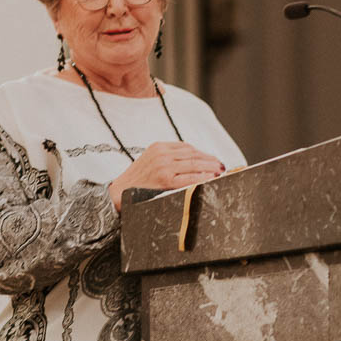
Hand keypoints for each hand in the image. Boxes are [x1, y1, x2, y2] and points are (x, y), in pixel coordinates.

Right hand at [108, 142, 225, 211]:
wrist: (118, 193)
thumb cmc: (137, 181)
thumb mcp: (150, 162)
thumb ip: (168, 159)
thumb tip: (192, 162)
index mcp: (158, 146)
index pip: (187, 147)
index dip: (203, 154)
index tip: (213, 159)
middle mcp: (162, 153)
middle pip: (193, 154)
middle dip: (210, 160)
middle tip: (222, 166)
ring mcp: (164, 166)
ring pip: (194, 164)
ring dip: (211, 168)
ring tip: (221, 173)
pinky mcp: (165, 179)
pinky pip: (190, 178)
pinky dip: (203, 178)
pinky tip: (211, 180)